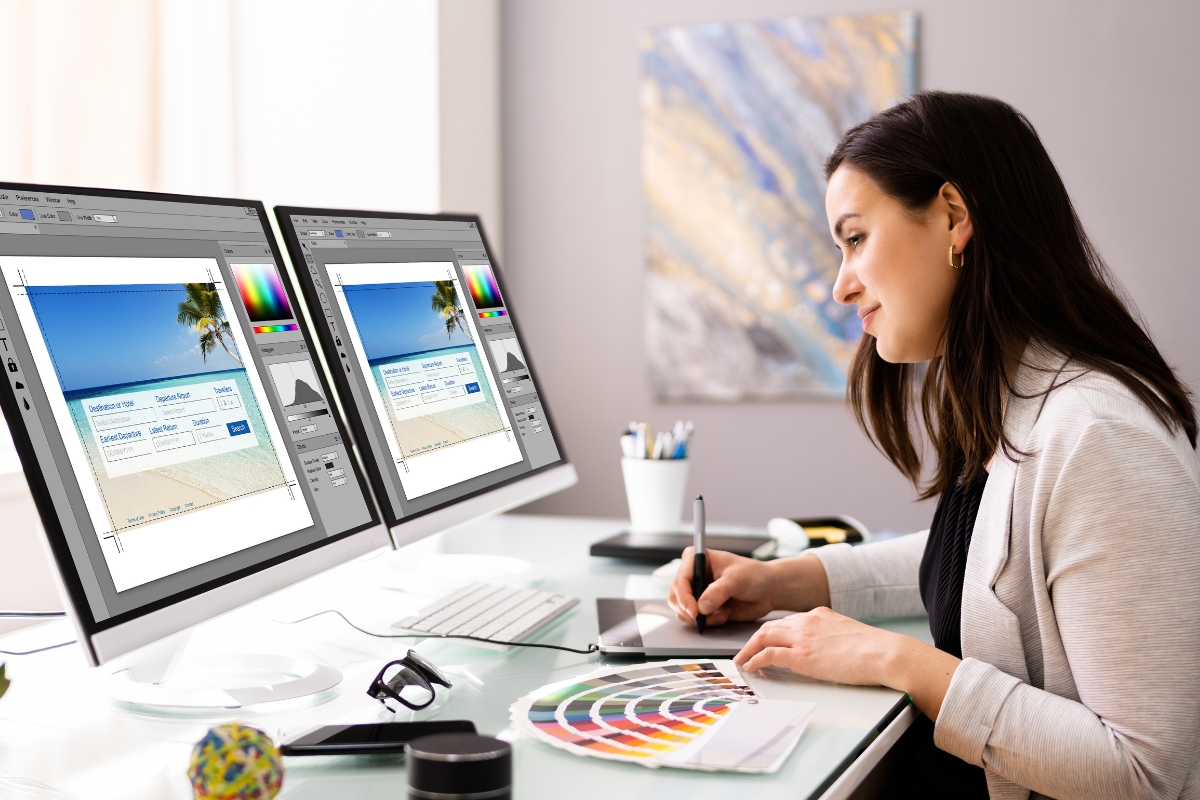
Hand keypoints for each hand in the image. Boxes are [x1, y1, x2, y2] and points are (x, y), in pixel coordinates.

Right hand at [667, 548, 778, 626]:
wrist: (767, 590)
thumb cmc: (754, 575)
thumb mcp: (737, 579)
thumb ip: (719, 591)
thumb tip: (702, 606)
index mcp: (697, 559)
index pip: (681, 578)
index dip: (684, 596)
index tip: (694, 611)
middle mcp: (693, 575)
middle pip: (676, 596)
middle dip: (690, 610)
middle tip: (705, 618)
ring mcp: (697, 592)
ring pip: (682, 610)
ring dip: (700, 618)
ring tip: (720, 615)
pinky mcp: (703, 606)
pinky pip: (694, 620)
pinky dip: (706, 622)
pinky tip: (723, 616)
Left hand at [733, 606, 961, 718]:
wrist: (884, 653)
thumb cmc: (875, 649)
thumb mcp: (849, 634)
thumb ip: (833, 636)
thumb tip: (829, 650)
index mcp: (819, 615)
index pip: (788, 620)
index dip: (774, 631)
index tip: (766, 639)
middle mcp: (807, 621)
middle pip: (770, 626)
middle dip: (755, 638)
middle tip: (746, 649)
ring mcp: (802, 638)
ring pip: (763, 636)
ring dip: (748, 648)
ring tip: (741, 659)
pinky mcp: (801, 656)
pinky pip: (768, 655)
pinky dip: (755, 660)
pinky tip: (750, 667)